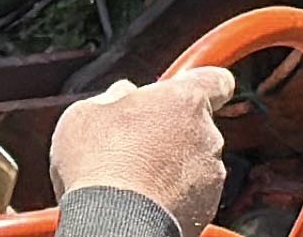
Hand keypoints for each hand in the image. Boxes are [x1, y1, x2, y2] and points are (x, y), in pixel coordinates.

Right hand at [51, 67, 236, 233]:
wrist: (113, 223)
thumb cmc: (99, 166)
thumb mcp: (86, 112)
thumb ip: (115, 95)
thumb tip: (123, 93)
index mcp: (184, 100)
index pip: (216, 80)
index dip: (201, 83)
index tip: (185, 90)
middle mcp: (207, 133)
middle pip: (196, 123)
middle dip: (170, 131)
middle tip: (133, 144)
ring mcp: (210, 172)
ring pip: (193, 160)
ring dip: (170, 165)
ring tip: (132, 178)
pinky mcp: (206, 205)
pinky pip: (191, 192)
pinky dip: (172, 194)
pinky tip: (142, 199)